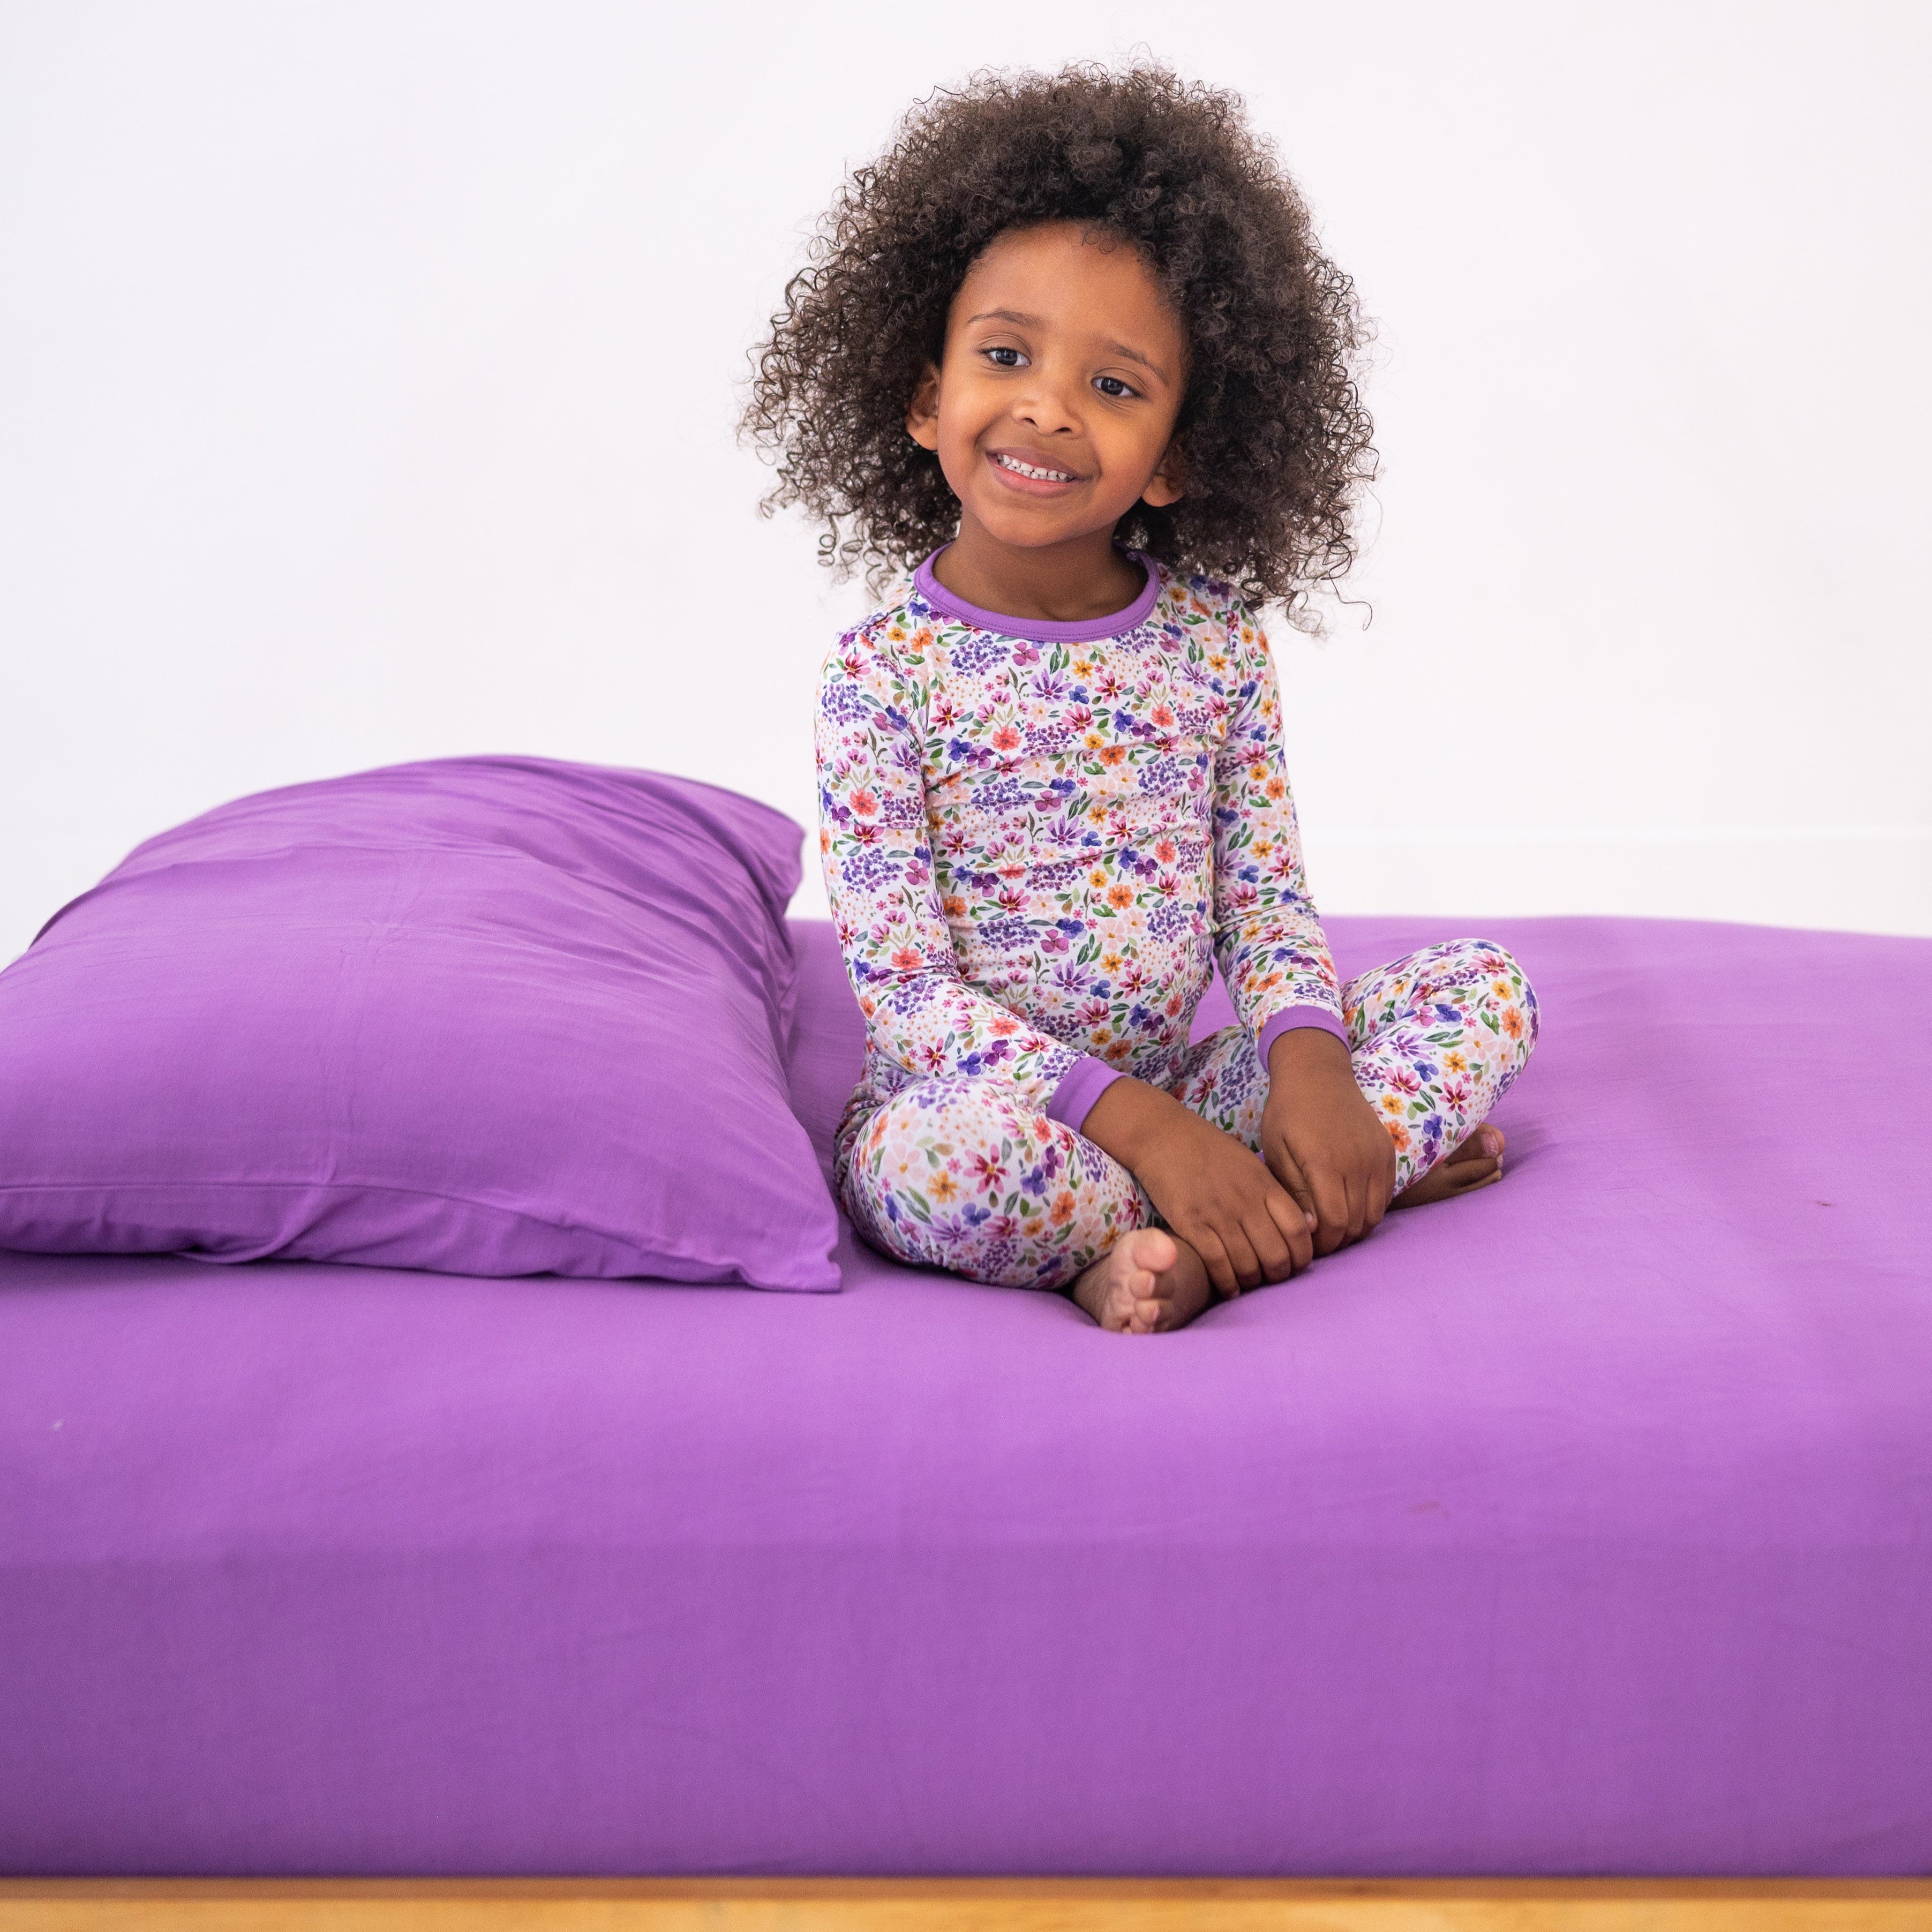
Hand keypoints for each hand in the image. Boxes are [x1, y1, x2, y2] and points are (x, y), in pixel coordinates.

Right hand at [1081, 1077, 1314, 1297]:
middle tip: (1272, 1278)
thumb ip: (1274, 1193)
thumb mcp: (1249, 1164)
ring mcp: (1218, 1214)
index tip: (1297, 1263)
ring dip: (1252, 1282)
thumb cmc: (1208, 1150)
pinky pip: (1217, 1264)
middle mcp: (1245, 1201)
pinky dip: (1226, 1283)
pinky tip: (1229, 1288)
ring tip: (1249, 1283)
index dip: (1303, 1254)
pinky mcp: (1191, 1224)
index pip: (1299, 1228)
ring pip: (1248, 1265)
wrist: (1163, 1136)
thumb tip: (1306, 1224)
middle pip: (1277, 1253)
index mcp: (1264, 1184)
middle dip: (1279, 1275)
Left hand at [1262, 1028, 1396, 1254]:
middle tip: (1319, 1239)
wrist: (1318, 1073)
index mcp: (1325, 1164)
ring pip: (1375, 1215)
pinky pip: (1386, 1196)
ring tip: (1333, 1224)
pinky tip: (1349, 1205)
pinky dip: (1370, 1209)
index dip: (1323, 1243)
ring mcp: (1377, 1157)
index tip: (1307, 1243)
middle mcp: (1357, 1163)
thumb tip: (1310, 1230)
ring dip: (1355, 1228)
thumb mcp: (1277, 1151)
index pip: (1335, 1224)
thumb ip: (1295, 1192)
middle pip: (1357, 1224)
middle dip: (1337, 1240)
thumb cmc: (1287, 1113)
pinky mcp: (1388, 1152)